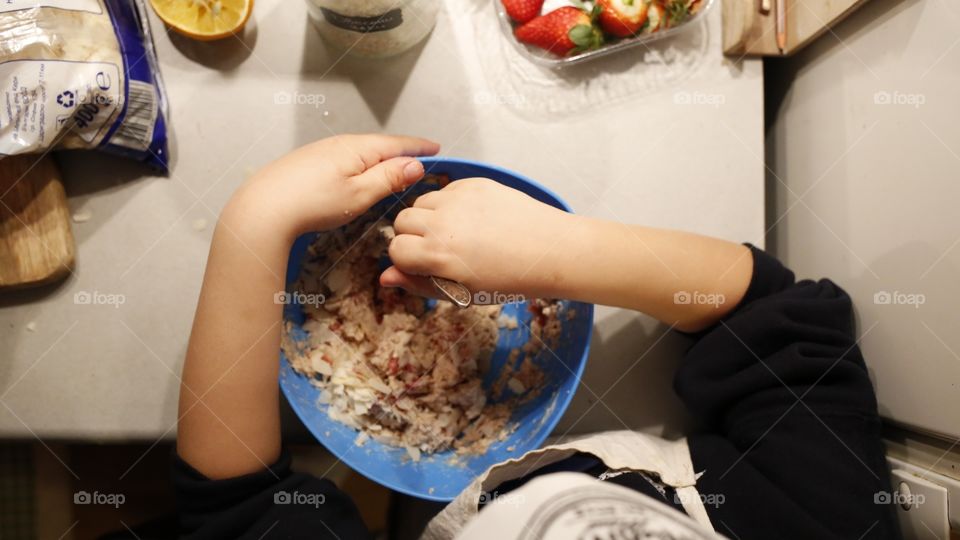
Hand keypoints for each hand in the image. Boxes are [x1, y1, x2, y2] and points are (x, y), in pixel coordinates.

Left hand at [225, 134, 439, 240]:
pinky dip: (359, 166)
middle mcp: (339, 144)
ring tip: (394, 168)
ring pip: (359, 153)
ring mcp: (320, 152)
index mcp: (357, 148)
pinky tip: (358, 176)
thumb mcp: (360, 194)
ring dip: (379, 160)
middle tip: (421, 159)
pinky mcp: (306, 164)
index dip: (419, 147)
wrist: (264, 208)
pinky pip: (343, 160)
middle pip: (378, 146)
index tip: (436, 148)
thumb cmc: (313, 203)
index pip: (397, 144)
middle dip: (401, 152)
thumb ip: (389, 178)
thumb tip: (415, 164)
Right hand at [381, 178, 572, 298]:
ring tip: (456, 232)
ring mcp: (459, 198)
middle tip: (440, 249)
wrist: (550, 251)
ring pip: (421, 202)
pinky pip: (446, 190)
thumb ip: (419, 284)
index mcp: (437, 254)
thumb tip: (385, 278)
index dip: (408, 260)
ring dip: (429, 216)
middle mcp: (442, 222)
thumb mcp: (461, 292)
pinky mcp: (475, 183)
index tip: (426, 266)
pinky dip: (450, 203)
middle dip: (413, 235)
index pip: (395, 249)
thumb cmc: (508, 280)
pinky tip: (474, 219)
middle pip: (401, 221)